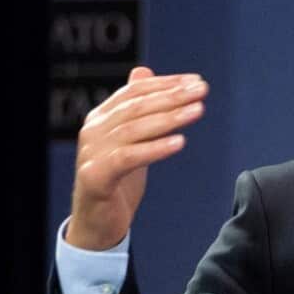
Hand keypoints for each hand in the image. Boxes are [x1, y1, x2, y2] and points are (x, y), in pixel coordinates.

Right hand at [66, 67, 207, 249]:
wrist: (97, 222)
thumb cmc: (116, 180)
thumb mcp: (130, 140)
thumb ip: (137, 108)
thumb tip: (143, 71)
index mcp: (102, 118)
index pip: (135, 92)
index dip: (166, 84)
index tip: (195, 81)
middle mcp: (94, 131)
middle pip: (137, 107)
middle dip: (172, 96)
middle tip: (201, 90)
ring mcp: (93, 153)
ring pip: (135, 128)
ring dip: (170, 118)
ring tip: (197, 110)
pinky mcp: (96, 177)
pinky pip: (129, 157)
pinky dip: (155, 148)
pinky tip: (179, 142)